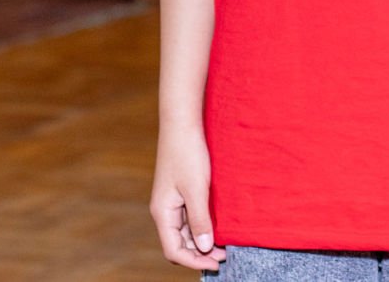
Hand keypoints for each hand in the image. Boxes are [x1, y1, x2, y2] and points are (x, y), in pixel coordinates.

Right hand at [150, 122, 225, 271]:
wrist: (182, 125)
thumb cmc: (187, 154)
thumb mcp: (197, 189)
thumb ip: (200, 220)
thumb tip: (204, 248)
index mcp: (162, 213)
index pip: (174, 250)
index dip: (194, 261)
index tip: (217, 263)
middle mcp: (164, 211)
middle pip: (179, 244)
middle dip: (200, 253)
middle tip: (225, 256)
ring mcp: (172, 202)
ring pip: (185, 232)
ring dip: (202, 241)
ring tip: (224, 245)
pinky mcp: (180, 193)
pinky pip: (189, 217)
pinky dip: (202, 226)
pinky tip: (218, 226)